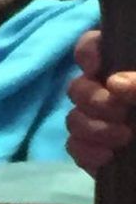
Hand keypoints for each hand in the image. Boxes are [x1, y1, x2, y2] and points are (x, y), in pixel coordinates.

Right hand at [66, 30, 135, 173]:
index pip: (100, 45)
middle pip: (81, 84)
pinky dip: (86, 151)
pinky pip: (76, 147)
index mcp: (135, 73)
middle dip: (93, 98)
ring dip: (90, 127)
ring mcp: (110, 125)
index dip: (90, 50)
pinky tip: (107, 158)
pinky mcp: (102, 154)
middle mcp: (121, 94)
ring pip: (75, 117)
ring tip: (121, 139)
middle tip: (120, 113)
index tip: (96, 66)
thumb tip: (114, 83)